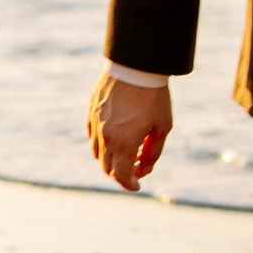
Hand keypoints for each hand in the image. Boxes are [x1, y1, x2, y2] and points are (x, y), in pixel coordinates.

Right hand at [89, 71, 170, 190]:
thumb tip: (143, 169)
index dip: (129, 184)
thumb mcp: (162, 127)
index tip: (137, 185)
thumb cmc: (154, 97)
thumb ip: (152, 153)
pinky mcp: (90, 112)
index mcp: (124, 143)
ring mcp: (95, 124)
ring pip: (97, 153)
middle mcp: (105, 136)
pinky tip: (116, 135)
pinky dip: (102, 143)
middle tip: (134, 168)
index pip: (120, 176)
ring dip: (111, 158)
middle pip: (107, 168)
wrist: (137, 66)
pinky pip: (92, 136)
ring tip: (127, 150)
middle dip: (121, 172)